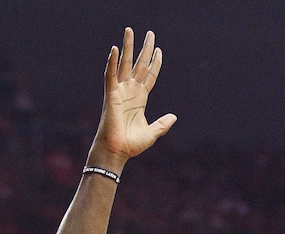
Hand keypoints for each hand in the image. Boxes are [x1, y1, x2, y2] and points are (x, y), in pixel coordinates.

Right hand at [89, 28, 176, 167]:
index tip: (159, 50)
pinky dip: (112, 62)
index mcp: (140, 99)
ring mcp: (120, 92)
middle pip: (139, 65)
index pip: (150, 76)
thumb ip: (162, 124)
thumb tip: (174, 117)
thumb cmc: (131, 145)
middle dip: (145, 49)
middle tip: (150, 33)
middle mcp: (130, 91)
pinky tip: (115, 49)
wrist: (117, 152)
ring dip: (127, 47)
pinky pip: (110, 75)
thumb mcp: (152, 133)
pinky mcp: (111, 95)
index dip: (155, 63)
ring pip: (124, 64)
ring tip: (130, 30)